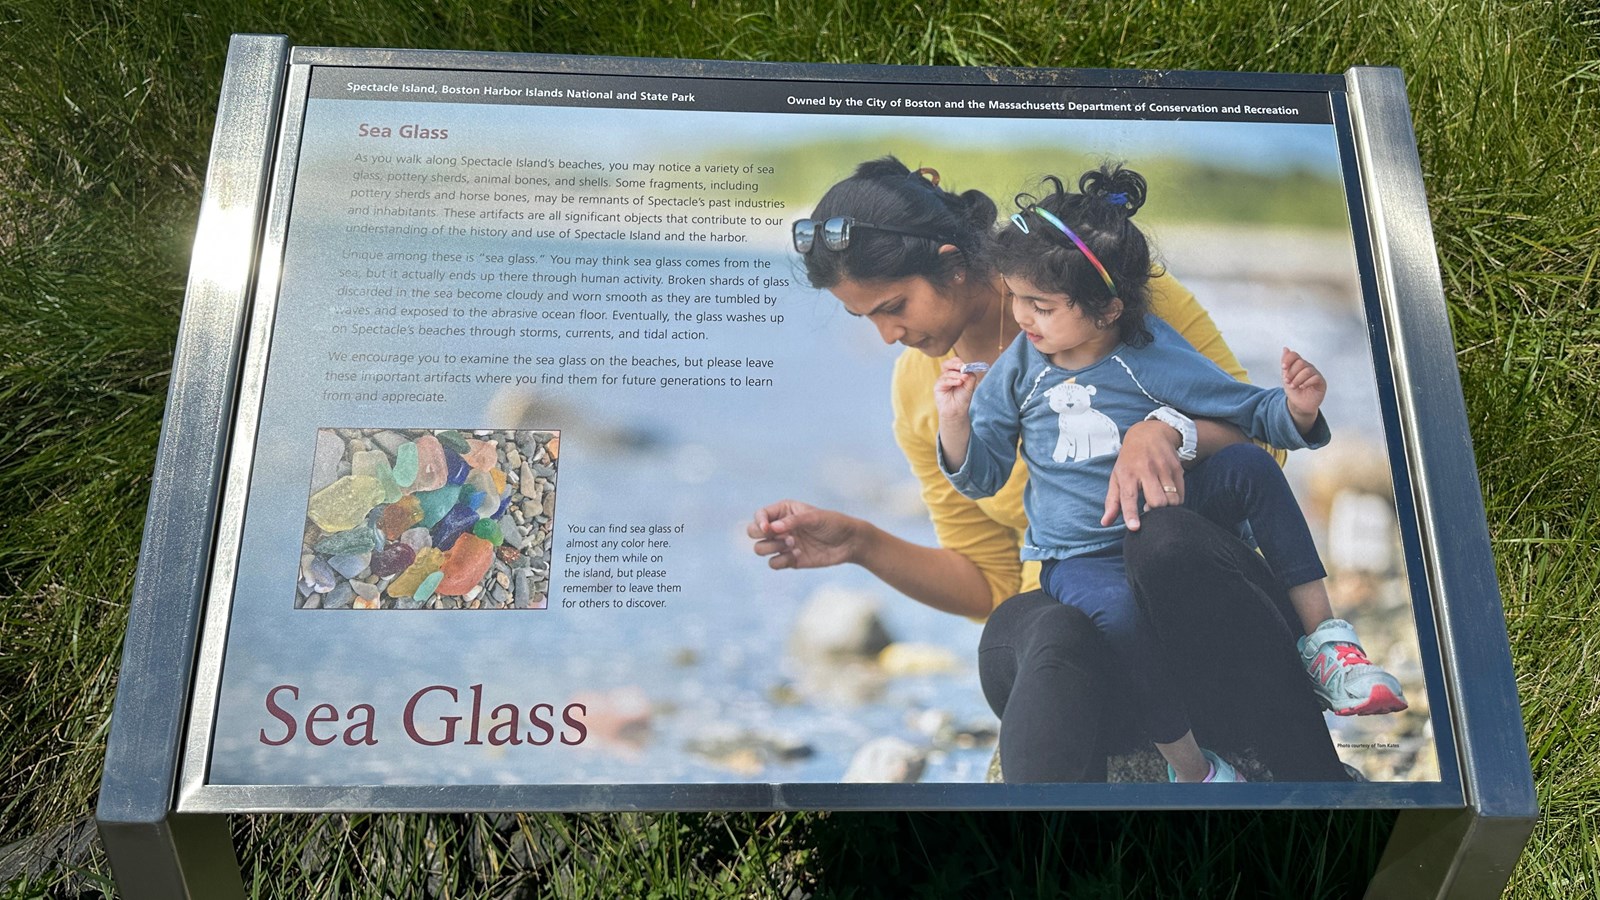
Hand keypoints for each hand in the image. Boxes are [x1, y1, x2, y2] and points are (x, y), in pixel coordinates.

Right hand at [748, 499, 863, 569]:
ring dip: (772, 548)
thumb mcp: (815, 517)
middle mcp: (780, 527)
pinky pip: (774, 563)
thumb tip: (772, 528)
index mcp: (784, 511)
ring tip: (792, 544)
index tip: (768, 529)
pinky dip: (782, 560)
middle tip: (780, 536)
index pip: (760, 515)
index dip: (760, 522)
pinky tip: (798, 555)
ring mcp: (783, 544)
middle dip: (762, 535)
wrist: (849, 543)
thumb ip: (793, 521)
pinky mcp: (790, 560)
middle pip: (753, 532)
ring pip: (760, 549)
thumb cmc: (833, 523)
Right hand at [934, 357, 979, 422]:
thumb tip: (968, 369)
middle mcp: (947, 375)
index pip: (955, 362)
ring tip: (963, 379)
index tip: (966, 366)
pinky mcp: (937, 386)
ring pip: (947, 372)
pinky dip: (952, 380)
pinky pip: (944, 380)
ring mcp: (942, 380)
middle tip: (962, 367)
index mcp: (955, 373)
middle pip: (947, 364)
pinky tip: (959, 383)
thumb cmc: (963, 398)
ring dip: (956, 375)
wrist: (957, 411)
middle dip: (955, 364)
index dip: (959, 362)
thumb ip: (970, 376)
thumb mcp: (970, 386)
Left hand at [1102, 419, 1186, 530]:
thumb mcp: (1116, 477)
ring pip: (1172, 499)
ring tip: (1159, 501)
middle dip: (1155, 510)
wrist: (1149, 434)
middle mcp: (1146, 470)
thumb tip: (1105, 522)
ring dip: (1167, 507)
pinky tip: (1168, 496)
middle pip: (1157, 501)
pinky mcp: (1177, 468)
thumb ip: (1112, 501)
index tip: (1135, 528)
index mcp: (1127, 474)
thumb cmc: (1129, 460)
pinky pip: (1181, 494)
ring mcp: (1163, 468)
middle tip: (1149, 508)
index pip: (1129, 497)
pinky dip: (1176, 500)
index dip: (1131, 514)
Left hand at [1282, 347, 1326, 434]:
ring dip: (1297, 379)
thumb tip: (1285, 348)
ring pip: (1307, 370)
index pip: (1295, 355)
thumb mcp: (1286, 377)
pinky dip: (1306, 383)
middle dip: (1292, 373)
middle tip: (1288, 382)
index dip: (1288, 359)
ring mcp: (1316, 374)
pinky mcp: (1321, 382)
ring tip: (1294, 386)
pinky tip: (1302, 387)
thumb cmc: (1294, 391)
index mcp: (1299, 365)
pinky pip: (1315, 378)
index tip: (1283, 368)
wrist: (1299, 405)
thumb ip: (1285, 364)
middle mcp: (1308, 367)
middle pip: (1300, 363)